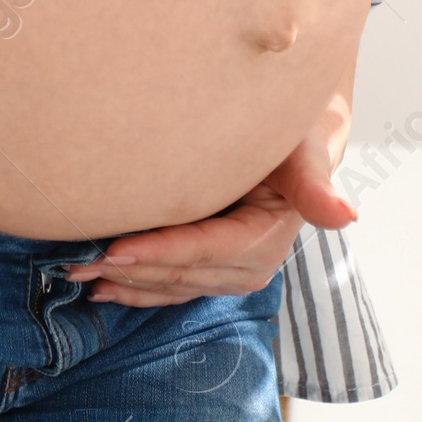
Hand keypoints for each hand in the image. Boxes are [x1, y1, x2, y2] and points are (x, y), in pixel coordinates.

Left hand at [61, 72, 358, 306]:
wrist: (290, 140)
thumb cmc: (290, 133)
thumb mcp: (304, 148)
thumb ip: (314, 183)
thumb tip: (346, 215)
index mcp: (269, 236)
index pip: (206, 250)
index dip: (160, 252)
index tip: (115, 250)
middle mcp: (250, 265)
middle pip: (182, 273)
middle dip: (129, 270)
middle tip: (75, 262)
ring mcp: (229, 273)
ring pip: (170, 285)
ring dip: (125, 282)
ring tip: (77, 274)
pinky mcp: (211, 271)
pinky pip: (170, 286)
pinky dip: (136, 288)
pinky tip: (102, 287)